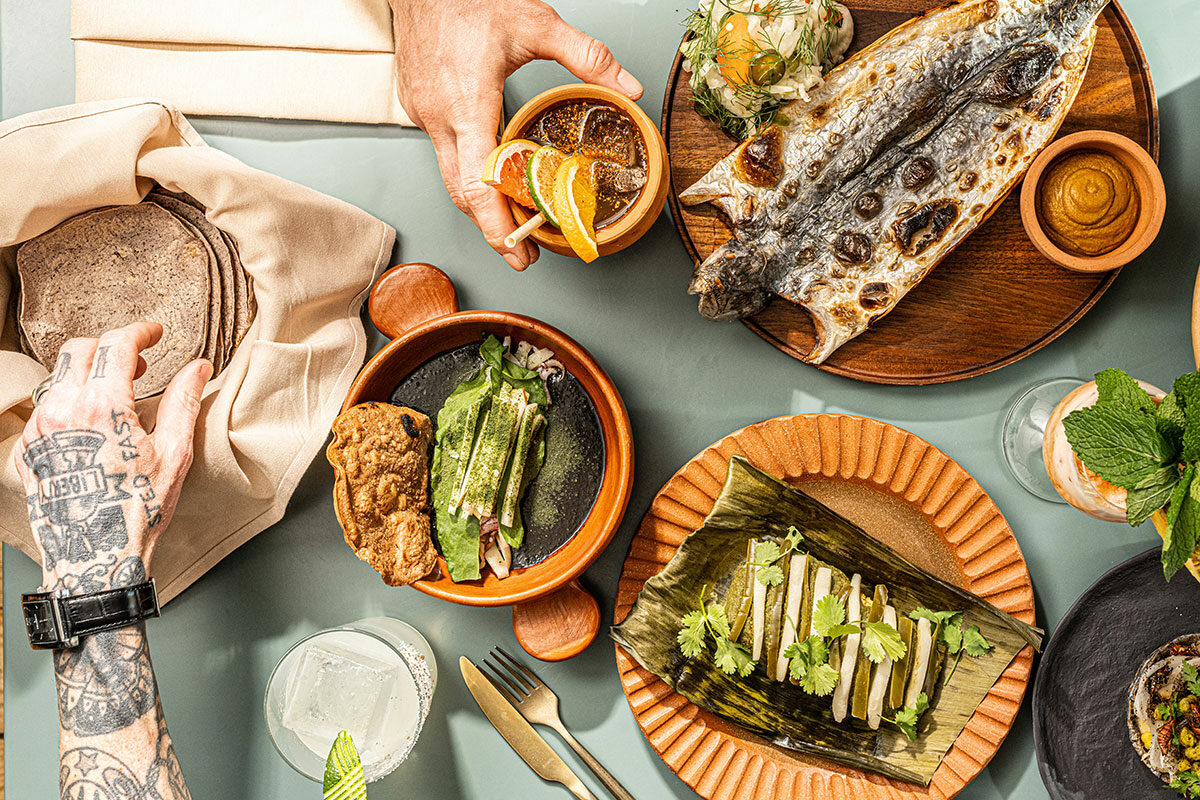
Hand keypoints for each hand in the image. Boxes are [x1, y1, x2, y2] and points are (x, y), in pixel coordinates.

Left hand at [14, 322, 210, 594]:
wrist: (96, 558)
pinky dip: (70, 404)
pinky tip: (93, 425)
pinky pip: (44, 409)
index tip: (152, 332)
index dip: (139, 331)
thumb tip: (198, 369)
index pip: (116, 345)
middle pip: (79, 351)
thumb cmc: (138, 511)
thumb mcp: (174, 453)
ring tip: (117, 396)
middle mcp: (61, 413)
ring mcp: (38, 432)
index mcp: (102, 409)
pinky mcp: (26, 450)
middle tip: (138, 363)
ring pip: (58, 378)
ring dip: (88, 376)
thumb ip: (185, 401)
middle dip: (110, 348)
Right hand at [390, 0, 643, 270]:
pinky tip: (493, 175)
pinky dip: (468, 171)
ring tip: (514, 220)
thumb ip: (587, 57)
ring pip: (450, 175)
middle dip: (493, 228)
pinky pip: (443, 152)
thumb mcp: (537, 23)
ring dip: (481, 202)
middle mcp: (439, 116)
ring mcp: (423, 113)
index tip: (517, 251)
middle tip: (523, 252)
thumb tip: (628, 88)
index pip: (476, 183)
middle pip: (462, 192)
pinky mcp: (418, 107)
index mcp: (467, 104)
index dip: (495, 225)